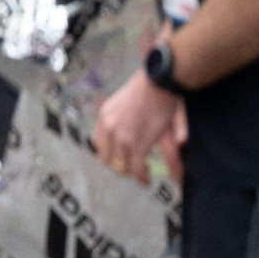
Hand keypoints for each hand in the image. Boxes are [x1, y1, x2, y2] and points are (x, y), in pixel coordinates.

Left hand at [93, 61, 185, 183]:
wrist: (160, 79)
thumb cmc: (148, 87)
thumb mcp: (123, 103)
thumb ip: (117, 122)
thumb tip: (117, 139)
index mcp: (105, 116)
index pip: (99, 145)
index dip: (109, 154)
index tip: (119, 158)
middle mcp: (109, 128)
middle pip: (107, 159)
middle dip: (119, 167)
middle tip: (131, 168)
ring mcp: (122, 137)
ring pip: (121, 167)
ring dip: (131, 173)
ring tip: (141, 173)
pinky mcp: (137, 144)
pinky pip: (136, 169)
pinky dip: (141, 177)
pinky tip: (146, 178)